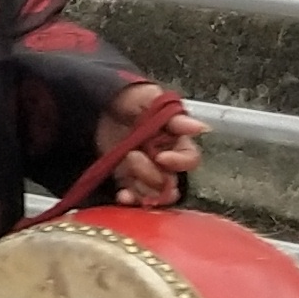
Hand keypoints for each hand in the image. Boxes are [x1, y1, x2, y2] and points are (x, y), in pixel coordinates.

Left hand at [101, 84, 203, 203]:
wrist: (97, 103)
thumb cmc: (128, 97)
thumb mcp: (149, 99)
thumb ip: (173, 116)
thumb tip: (201, 128)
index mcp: (175, 140)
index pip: (189, 159)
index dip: (179, 162)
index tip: (161, 157)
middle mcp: (164, 160)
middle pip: (171, 182)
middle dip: (153, 175)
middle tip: (132, 156)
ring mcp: (146, 172)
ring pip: (155, 194)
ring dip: (141, 187)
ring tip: (125, 164)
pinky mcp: (127, 179)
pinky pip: (134, 198)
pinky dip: (130, 200)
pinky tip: (122, 196)